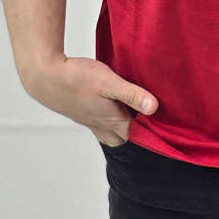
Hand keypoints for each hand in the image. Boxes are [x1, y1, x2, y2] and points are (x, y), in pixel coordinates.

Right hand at [25, 55, 158, 147]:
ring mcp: (94, 123)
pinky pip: (106, 124)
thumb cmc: (77, 78)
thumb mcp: (109, 82)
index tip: (173, 127)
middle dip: (145, 136)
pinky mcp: (86, 114)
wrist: (46, 78)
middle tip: (160, 125)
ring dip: (130, 128)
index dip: (157, 134)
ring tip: (143, 118)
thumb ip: (132, 94)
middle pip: (130, 140)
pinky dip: (117, 121)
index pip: (142, 138)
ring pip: (118, 133)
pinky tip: (119, 109)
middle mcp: (105, 128)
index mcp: (114, 123)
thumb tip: (154, 107)